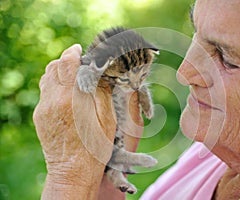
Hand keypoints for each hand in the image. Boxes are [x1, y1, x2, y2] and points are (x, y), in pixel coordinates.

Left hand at [33, 44, 142, 198]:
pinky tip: (66, 94)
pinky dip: (54, 85)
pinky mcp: (39, 117)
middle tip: (80, 64)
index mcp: (72, 98)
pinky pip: (44, 92)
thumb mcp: (107, 118)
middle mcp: (53, 100)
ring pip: (46, 78)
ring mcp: (43, 108)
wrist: (73, 171)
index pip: (67, 62)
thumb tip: (99, 71)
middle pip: (53, 67)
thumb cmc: (95, 146)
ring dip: (58, 72)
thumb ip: (102, 90)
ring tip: (72, 77)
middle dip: (66, 60)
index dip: (74, 52)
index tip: (80, 49)